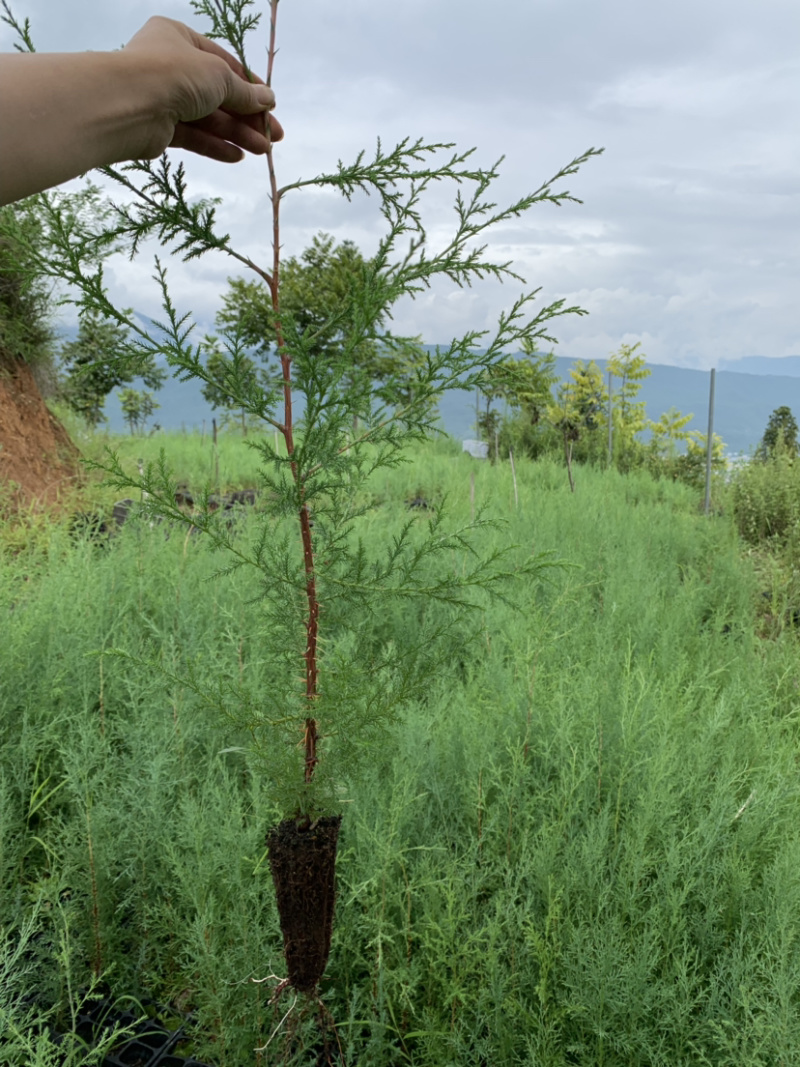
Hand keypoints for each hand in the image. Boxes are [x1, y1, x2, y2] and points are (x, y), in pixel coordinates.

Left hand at [123, 16, 283, 162]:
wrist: (127, 104)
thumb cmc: (174, 73)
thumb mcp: (219, 76)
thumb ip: (245, 92)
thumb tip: (269, 99)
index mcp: (179, 38)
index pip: (222, 63)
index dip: (250, 87)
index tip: (270, 107)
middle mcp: (169, 66)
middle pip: (218, 94)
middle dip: (247, 116)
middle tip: (274, 136)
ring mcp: (163, 98)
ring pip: (207, 118)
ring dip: (237, 134)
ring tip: (263, 150)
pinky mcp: (159, 128)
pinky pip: (193, 136)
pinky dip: (215, 145)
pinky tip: (238, 156)